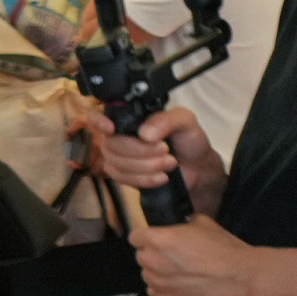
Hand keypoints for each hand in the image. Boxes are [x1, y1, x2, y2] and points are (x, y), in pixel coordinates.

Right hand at [71, 97, 225, 220]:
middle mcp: (119, 135)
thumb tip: (144, 134)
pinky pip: (122, 179)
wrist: (199, 168)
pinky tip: (161, 177)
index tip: (111, 129)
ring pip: (116, 163)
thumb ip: (166, 120)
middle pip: (110, 143)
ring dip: (145, 166)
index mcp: (129, 117)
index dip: (98, 121)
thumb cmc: (190, 140)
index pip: (97, 115)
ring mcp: (119, 156)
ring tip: (169, 163)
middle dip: (140, 151)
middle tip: (165, 150)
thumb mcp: (185, 121)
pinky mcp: (124, 175)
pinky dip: (144, 180)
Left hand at [137, 209, 274, 295]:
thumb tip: (180, 227)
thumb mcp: (203, 223)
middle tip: (175, 256)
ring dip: (159, 273)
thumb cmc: (224, 248)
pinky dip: (164, 289)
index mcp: (157, 239)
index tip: (157, 240)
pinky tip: (180, 285)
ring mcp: (158, 283)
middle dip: (154, 255)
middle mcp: (152, 261)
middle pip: (142, 256)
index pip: (135, 237)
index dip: (147, 237)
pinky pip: (155, 292)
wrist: (242, 277)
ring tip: (181, 272)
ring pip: (148, 275)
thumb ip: (183, 225)